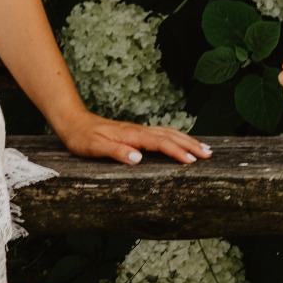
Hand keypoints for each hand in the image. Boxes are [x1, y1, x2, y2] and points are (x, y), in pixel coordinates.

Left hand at [56, 112, 211, 165]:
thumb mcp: (94, 147)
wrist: (73, 121)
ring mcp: (138, 130)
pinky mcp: (136, 132)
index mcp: (131, 135)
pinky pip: (162, 133)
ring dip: (187, 140)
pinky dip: (177, 137)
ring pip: (169, 133)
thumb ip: (116, 152)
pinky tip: (182, 142)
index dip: (177, 151)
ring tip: (205, 149)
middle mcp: (138, 130)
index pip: (160, 143)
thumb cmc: (82, 138)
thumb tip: (138, 158)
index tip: (191, 161)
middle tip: (209, 154)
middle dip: (191, 144)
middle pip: (170, 135)